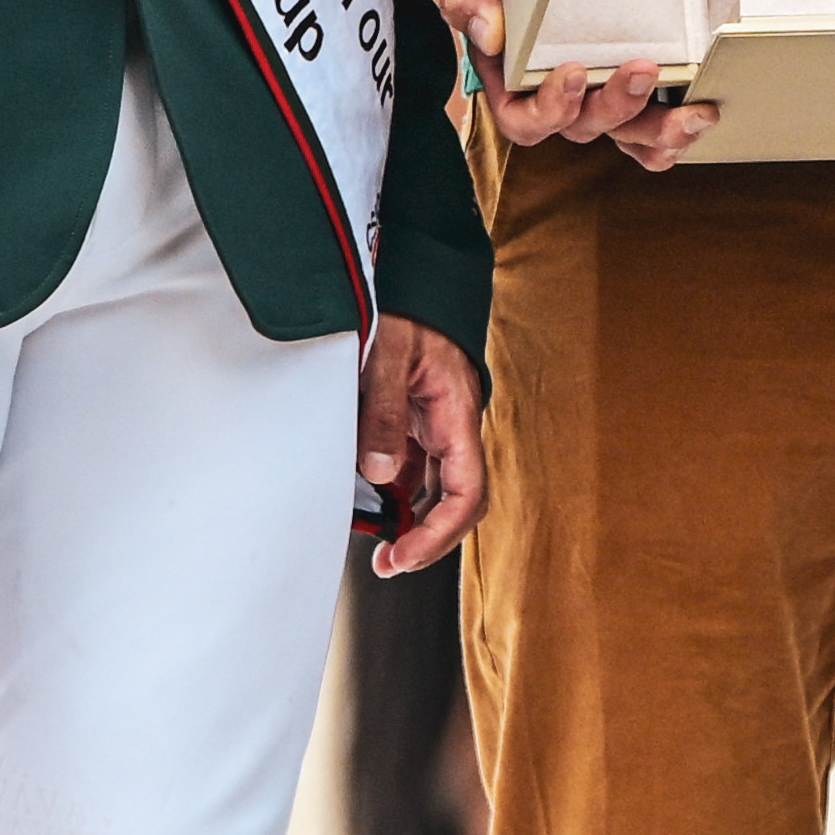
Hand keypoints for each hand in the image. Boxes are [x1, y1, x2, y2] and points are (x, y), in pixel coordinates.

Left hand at [358, 313, 484, 575]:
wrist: (414, 272)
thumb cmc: (407, 305)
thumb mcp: (388, 355)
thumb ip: (384, 413)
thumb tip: (380, 474)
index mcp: (456, 413)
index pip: (467, 492)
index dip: (441, 534)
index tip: (406, 555)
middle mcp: (452, 425)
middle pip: (455, 500)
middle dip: (426, 538)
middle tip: (388, 563)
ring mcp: (435, 423)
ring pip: (432, 485)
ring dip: (409, 518)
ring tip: (375, 538)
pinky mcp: (417, 418)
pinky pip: (411, 464)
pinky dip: (392, 488)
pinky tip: (367, 497)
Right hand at [439, 0, 717, 167]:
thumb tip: (485, 31)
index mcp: (511, 79)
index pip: (524, 120)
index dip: (550, 109)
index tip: (575, 71)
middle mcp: (556, 96)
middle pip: (583, 129)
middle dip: (616, 106)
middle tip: (643, 68)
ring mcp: (597, 94)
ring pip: (625, 136)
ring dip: (658, 132)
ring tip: (694, 113)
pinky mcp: (630, 83)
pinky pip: (648, 130)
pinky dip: (671, 136)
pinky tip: (697, 118)